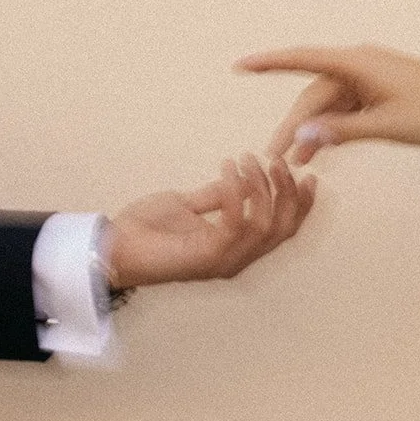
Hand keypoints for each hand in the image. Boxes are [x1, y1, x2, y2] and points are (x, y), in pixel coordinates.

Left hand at [106, 154, 317, 288]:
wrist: (112, 246)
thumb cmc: (145, 230)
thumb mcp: (188, 205)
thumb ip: (217, 196)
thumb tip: (242, 178)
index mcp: (236, 250)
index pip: (283, 230)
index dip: (301, 205)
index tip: (307, 175)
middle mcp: (235, 260)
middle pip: (282, 230)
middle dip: (287, 193)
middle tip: (279, 161)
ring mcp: (222, 261)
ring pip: (265, 226)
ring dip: (262, 187)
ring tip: (248, 159)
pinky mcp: (206, 257)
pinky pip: (236, 222)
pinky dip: (236, 192)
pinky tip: (227, 168)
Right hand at [234, 43, 419, 163]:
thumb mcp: (385, 127)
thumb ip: (341, 131)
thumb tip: (302, 133)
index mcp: (359, 62)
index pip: (303, 60)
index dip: (269, 64)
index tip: (240, 66)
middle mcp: (360, 63)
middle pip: (314, 94)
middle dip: (293, 125)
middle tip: (274, 158)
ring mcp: (369, 76)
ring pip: (328, 104)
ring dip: (312, 131)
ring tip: (296, 164)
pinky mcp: (379, 90)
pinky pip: (345, 107)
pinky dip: (332, 128)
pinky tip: (318, 151)